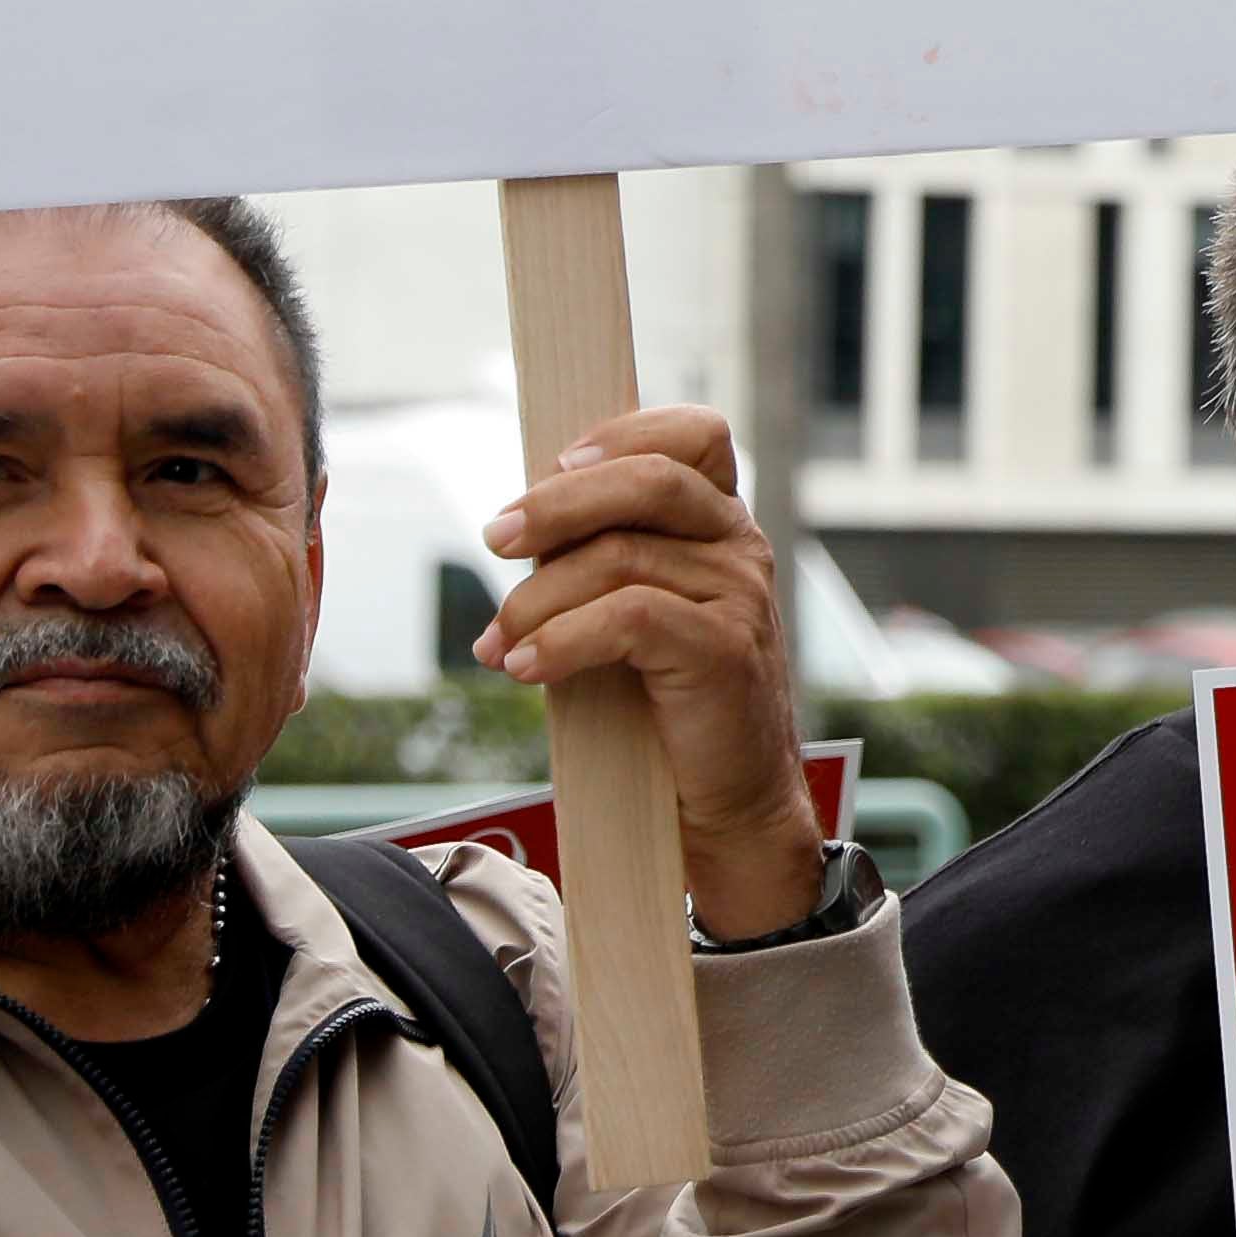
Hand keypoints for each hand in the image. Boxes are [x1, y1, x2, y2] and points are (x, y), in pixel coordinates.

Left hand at [476, 400, 819, 936]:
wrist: (725, 803)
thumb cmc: (665, 709)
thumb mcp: (635, 615)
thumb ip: (601, 561)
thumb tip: (512, 532)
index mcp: (721, 525)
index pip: (696, 436)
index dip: (625, 433)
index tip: (555, 463)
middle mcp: (740, 547)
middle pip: (649, 480)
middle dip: (557, 504)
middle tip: (495, 538)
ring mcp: (739, 596)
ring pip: (621, 556)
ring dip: (536, 599)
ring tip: (498, 644)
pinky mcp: (723, 651)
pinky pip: (628, 619)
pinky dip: (562, 639)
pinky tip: (525, 666)